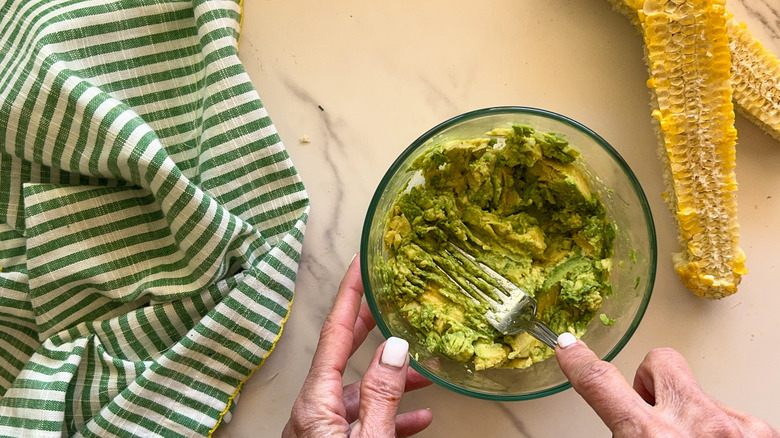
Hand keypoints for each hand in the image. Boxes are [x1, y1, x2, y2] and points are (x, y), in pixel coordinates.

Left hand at [282, 255, 432, 437]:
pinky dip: (389, 413)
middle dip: (370, 327)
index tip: (359, 266)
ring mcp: (320, 429)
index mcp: (315, 402)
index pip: (334, 333)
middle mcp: (312, 410)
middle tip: (389, 303)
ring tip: (425, 371)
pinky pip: (361, 420)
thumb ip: (381, 395)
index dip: (349, 295)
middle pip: (343, 354)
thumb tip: (395, 350)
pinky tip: (417, 413)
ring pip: (359, 392)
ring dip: (392, 381)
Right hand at [555, 333, 778, 436]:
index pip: (600, 383)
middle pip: (659, 363)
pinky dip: (723, 434)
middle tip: (653, 409)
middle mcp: (694, 424)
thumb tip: (623, 432)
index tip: (571, 348)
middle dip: (650, 380)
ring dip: (691, 414)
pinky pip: (733, 417)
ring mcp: (734, 427)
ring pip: (700, 392)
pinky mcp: (763, 434)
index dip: (580, 361)